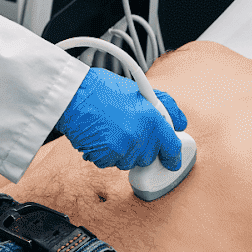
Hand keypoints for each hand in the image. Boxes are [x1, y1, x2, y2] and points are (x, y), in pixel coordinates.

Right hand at [57, 67, 187, 170]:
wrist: (72, 95)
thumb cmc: (101, 89)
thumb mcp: (139, 89)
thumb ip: (164, 105)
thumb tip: (180, 122)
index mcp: (152, 118)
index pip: (171, 146)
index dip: (172, 156)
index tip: (172, 161)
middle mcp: (140, 136)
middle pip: (148, 157)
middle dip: (141, 147)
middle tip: (128, 128)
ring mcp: (122, 149)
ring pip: (129, 161)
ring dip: (123, 151)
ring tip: (110, 128)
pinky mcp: (105, 157)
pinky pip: (110, 162)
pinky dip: (106, 154)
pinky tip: (100, 135)